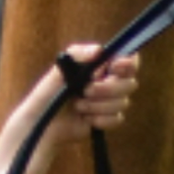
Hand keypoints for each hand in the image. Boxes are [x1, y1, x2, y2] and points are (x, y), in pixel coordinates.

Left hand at [8, 47, 139, 153]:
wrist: (43, 122)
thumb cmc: (49, 92)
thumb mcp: (60, 68)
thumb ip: (78, 54)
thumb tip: (99, 51)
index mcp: (101, 66)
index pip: (129, 60)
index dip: (128, 64)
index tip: (115, 68)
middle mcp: (109, 82)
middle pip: (129, 83)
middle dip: (107, 89)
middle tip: (85, 91)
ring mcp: (109, 101)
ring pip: (123, 103)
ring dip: (98, 106)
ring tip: (78, 106)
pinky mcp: (107, 119)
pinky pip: (117, 119)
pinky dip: (101, 119)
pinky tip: (86, 118)